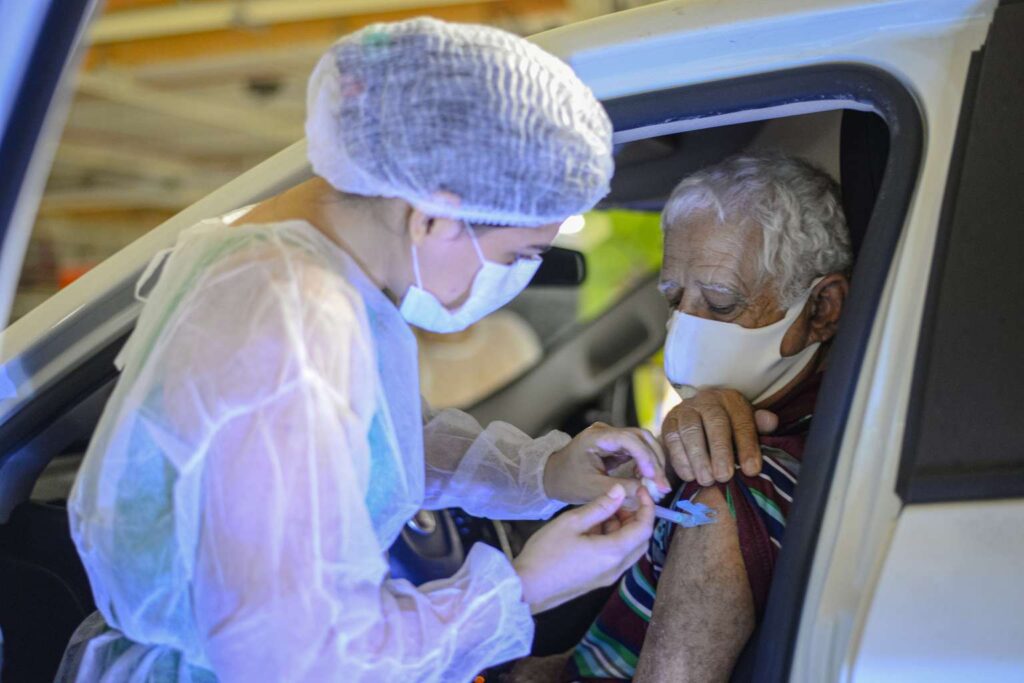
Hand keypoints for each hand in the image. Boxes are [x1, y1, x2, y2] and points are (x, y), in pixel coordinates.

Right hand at [514, 484, 653, 613]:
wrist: (527, 588)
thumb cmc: (546, 553)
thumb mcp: (571, 523)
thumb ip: (599, 507)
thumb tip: (619, 491)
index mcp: (613, 552)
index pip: (644, 527)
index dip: (647, 506)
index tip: (639, 490)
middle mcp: (616, 568)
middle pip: (640, 540)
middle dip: (635, 517)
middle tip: (617, 501)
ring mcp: (608, 577)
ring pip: (628, 549)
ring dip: (622, 528)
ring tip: (599, 513)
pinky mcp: (598, 580)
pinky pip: (616, 557)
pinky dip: (612, 540)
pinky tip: (591, 530)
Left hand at [543, 422, 670, 506]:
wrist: (552, 476)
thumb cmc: (567, 481)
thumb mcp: (592, 489)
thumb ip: (620, 489)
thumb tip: (647, 491)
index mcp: (597, 437)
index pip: (629, 440)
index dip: (646, 458)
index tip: (654, 478)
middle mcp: (607, 432)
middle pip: (641, 437)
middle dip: (654, 460)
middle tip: (663, 485)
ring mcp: (612, 437)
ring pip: (643, 442)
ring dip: (653, 461)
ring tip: (658, 484)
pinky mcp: (616, 445)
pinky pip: (637, 450)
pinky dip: (646, 464)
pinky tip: (647, 479)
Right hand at [661, 388, 778, 485]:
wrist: (694, 419)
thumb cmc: (726, 429)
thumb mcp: (745, 426)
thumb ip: (758, 426)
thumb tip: (771, 421)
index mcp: (731, 400)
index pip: (742, 422)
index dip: (747, 446)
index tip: (751, 470)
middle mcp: (707, 400)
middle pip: (715, 423)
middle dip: (720, 451)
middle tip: (724, 476)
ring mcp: (685, 410)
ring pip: (690, 431)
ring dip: (698, 458)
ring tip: (706, 480)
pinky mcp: (668, 423)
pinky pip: (671, 440)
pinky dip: (680, 460)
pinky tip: (689, 476)